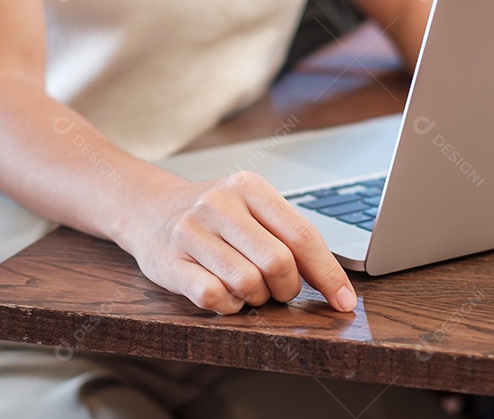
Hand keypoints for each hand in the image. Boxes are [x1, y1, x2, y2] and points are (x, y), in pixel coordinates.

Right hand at [125, 171, 357, 314]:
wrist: (149, 208)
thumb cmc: (216, 215)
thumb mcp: (252, 208)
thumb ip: (289, 236)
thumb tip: (334, 282)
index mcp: (249, 187)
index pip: (302, 235)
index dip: (328, 274)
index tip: (344, 300)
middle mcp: (219, 204)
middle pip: (278, 262)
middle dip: (287, 288)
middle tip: (280, 290)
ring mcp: (191, 232)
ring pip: (247, 283)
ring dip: (257, 298)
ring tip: (249, 288)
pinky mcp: (169, 262)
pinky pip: (213, 297)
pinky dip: (228, 305)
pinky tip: (225, 294)